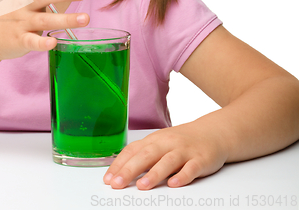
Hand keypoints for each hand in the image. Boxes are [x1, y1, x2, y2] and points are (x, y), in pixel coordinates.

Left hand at [103, 123, 228, 189]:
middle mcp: (167, 143)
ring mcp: (184, 151)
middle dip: (129, 170)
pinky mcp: (201, 159)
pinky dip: (183, 176)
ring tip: (142, 186)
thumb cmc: (181, 141)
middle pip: (146, 155)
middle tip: (117, 184)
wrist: (212, 133)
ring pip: (167, 161)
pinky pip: (191, 168)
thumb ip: (143, 155)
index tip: (108, 179)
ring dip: (154, 174)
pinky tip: (174, 184)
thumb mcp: (159, 143)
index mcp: (154, 140)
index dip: (119, 164)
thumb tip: (120, 170)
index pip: (132, 151)